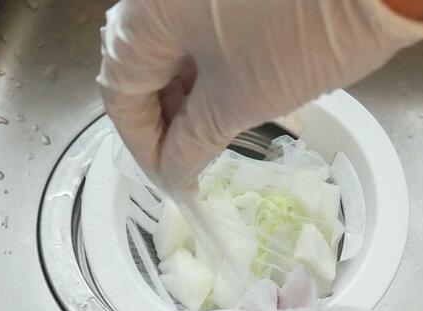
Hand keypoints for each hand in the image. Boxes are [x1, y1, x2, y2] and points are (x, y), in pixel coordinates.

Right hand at [98, 0, 422, 190]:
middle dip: (165, 127)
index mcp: (146, 17)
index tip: (168, 182)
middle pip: (144, 73)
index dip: (141, 145)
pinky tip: (227, 107)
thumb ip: (193, 142)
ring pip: (175, 58)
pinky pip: (202, 41)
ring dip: (189, 105)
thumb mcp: (239, 99)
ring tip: (211, 144)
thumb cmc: (301, 35)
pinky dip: (210, 79)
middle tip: (188, 168)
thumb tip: (172, 176)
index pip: (121, 94)